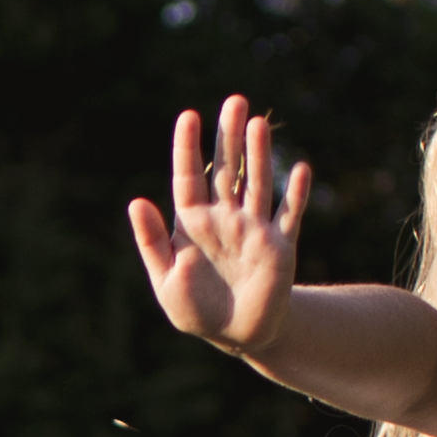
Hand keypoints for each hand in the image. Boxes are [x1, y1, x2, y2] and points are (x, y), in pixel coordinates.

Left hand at [128, 96, 307, 351]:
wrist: (235, 334)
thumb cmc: (195, 308)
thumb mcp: (166, 279)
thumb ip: (152, 241)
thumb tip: (136, 201)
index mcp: (193, 223)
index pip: (189, 176)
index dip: (188, 147)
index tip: (188, 116)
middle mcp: (224, 218)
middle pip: (227, 169)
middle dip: (229, 136)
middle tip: (234, 101)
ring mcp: (253, 229)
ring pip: (257, 184)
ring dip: (259, 155)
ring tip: (258, 123)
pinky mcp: (279, 248)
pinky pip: (289, 216)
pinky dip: (295, 194)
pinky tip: (300, 169)